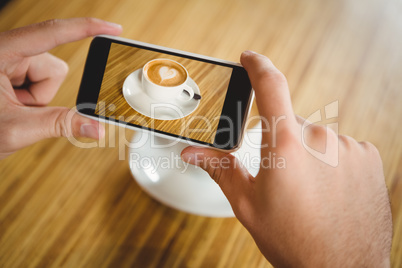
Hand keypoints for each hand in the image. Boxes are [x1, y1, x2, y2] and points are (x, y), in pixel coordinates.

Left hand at [0, 18, 121, 158]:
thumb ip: (60, 125)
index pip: (51, 33)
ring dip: (38, 97)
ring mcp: (7, 61)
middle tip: (21, 110)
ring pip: (48, 75)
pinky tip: (13, 107)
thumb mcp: (15, 128)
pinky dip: (33, 97)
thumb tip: (96, 127)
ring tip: (14, 110)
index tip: (112, 29)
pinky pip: (39, 80)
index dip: (86, 29)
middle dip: (44, 94)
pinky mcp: (10, 70)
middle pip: (52, 66)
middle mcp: (4, 51)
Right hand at [181, 51, 391, 266]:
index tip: (250, 57)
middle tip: (282, 178)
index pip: (270, 86)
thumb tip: (192, 153)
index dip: (257, 65)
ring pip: (316, 138)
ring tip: (308, 191)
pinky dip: (331, 162)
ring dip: (307, 155)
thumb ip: (220, 169)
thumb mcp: (248, 203)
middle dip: (281, 144)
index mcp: (284, 145)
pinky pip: (340, 147)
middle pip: (290, 124)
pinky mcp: (367, 156)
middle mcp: (320, 139)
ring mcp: (347, 146)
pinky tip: (329, 190)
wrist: (341, 267)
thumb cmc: (294, 240)